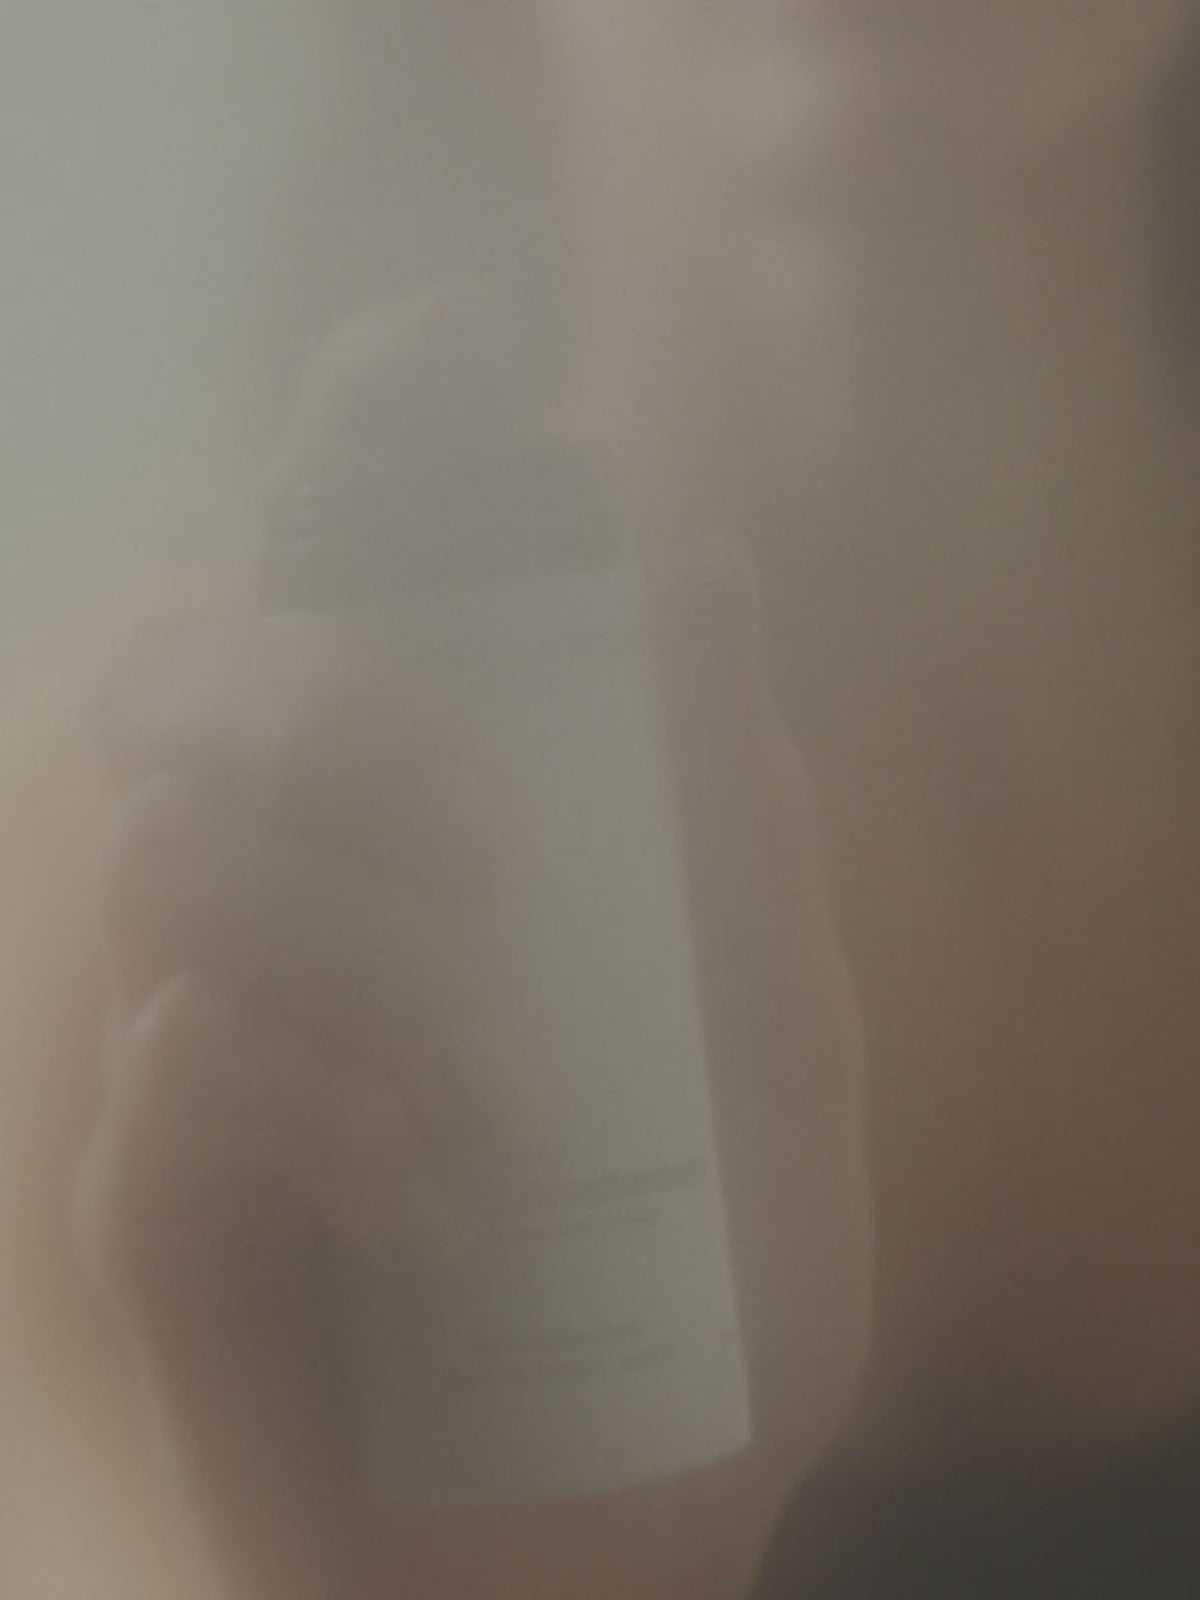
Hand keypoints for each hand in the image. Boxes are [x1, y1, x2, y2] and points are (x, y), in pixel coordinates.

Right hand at [73, 329, 869, 1599]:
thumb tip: (696, 566)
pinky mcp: (152, 1181)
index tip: (429, 353)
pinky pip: (189, 1054)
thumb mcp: (776, 1042)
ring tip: (513, 1118)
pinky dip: (347, 1114)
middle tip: (475, 829)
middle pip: (213, 675)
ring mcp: (212, 1032)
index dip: (368, 446)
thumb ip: (735, 820)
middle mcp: (308, 904)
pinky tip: (452, 1216)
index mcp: (451, 848)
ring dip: (378, 954)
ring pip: (192, 851)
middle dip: (343, 709)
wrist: (608, 1529)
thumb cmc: (708, 1294)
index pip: (360, 589)